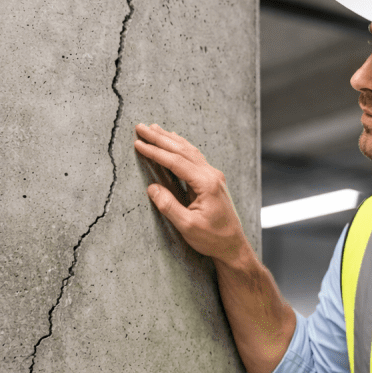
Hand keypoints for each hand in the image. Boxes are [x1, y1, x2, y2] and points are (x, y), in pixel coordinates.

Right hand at [133, 123, 248, 265]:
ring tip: (154, 129)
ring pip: (189, 151)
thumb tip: (152, 188)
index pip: (176, 162)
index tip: (138, 143)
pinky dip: (181, 147)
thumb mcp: (187, 226)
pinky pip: (194, 157)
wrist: (233, 245)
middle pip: (182, 151)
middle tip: (141, 127)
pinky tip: (174, 141)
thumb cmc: (212, 238)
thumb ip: (169, 206)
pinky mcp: (213, 180)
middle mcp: (212, 175)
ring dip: (170, 139)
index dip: (155, 152)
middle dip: (160, 138)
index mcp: (206, 184)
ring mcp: (214, 176)